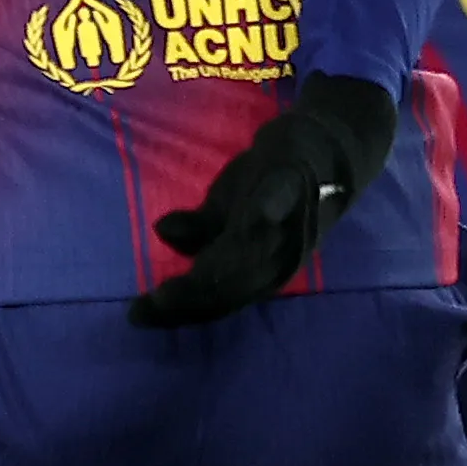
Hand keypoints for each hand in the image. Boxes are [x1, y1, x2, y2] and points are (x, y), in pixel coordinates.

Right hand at [129, 76, 399, 328]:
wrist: (330, 151)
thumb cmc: (273, 188)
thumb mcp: (231, 213)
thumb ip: (201, 231)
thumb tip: (163, 232)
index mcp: (263, 269)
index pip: (216, 299)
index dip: (177, 311)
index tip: (137, 314)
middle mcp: (278, 257)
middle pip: (229, 287)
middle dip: (187, 299)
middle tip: (145, 306)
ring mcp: (286, 223)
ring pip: (247, 258)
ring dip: (210, 274)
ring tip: (169, 290)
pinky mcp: (290, 183)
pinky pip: (277, 204)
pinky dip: (267, 211)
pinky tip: (252, 215)